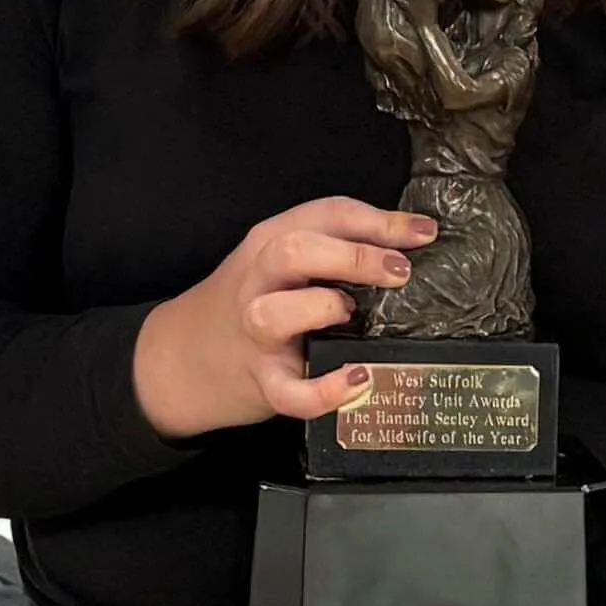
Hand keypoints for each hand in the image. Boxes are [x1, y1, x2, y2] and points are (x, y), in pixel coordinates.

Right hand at [132, 198, 431, 437]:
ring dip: (321, 308)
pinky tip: (358, 380)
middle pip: (296, 251)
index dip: (381, 221)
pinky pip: (288, 391)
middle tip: (400, 273)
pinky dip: (325, 390)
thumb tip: (412, 246)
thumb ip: (331, 250)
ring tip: (352, 316)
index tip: (425, 233)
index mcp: (271, 242)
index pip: (326, 214)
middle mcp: (259, 281)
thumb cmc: (251, 304)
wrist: (180, 359)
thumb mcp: (280, 264)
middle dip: (354, 256)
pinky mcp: (259, 381)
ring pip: (275, 312)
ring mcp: (254, 333)